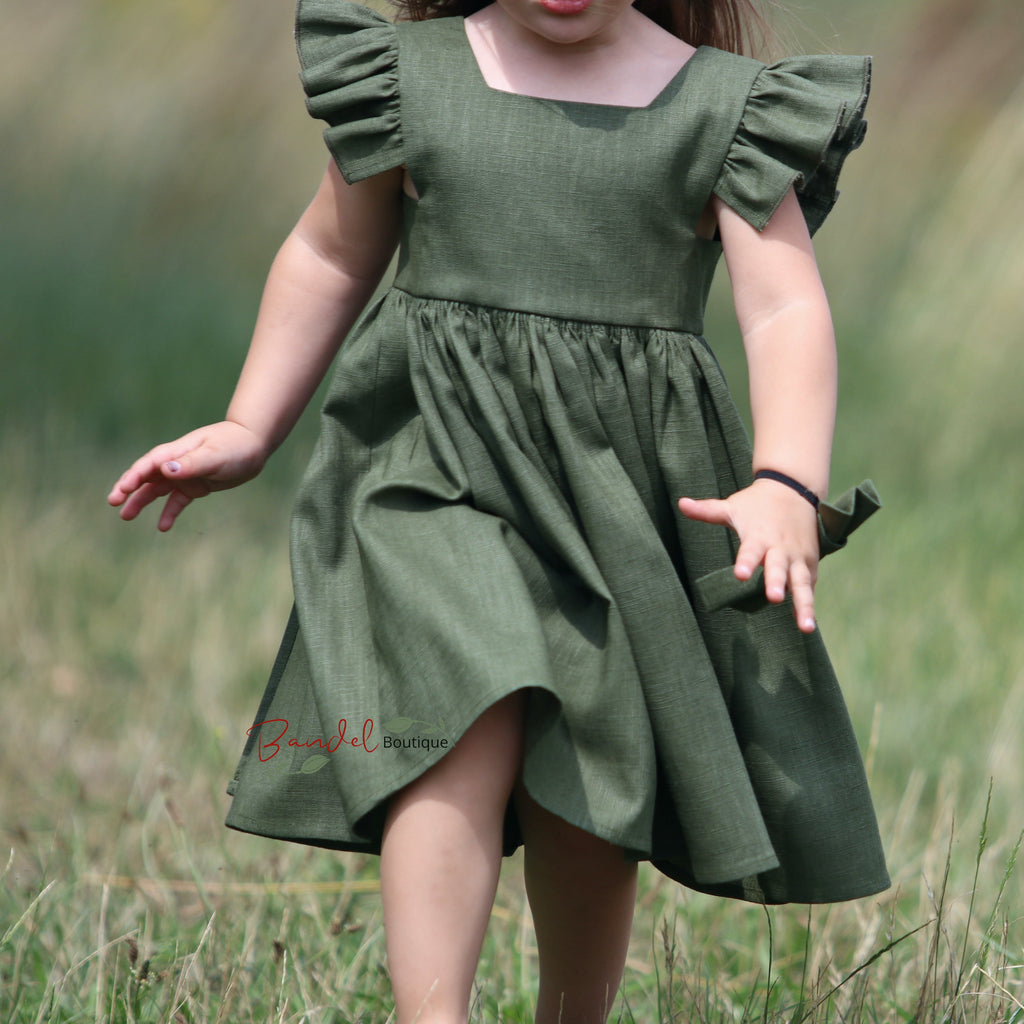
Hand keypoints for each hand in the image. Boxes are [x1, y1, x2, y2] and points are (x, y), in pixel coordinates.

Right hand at [107, 421, 267, 530]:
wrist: (253, 446)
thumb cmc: (235, 446)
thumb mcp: (215, 456)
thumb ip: (191, 463)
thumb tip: (166, 469)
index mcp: (177, 452)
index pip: (149, 464)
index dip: (134, 476)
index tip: (122, 490)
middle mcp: (176, 463)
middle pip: (146, 477)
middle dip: (128, 488)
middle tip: (113, 502)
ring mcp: (185, 475)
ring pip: (157, 490)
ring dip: (142, 501)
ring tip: (126, 516)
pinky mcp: (196, 486)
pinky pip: (178, 501)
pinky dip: (169, 513)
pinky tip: (162, 527)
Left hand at [678, 478, 820, 632]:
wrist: (794, 489)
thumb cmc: (756, 503)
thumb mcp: (732, 506)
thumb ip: (707, 510)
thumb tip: (681, 503)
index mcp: (759, 536)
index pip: (750, 551)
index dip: (746, 562)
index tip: (740, 575)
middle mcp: (780, 548)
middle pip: (778, 568)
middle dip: (776, 582)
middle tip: (773, 598)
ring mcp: (798, 557)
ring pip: (801, 583)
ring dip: (804, 604)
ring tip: (806, 628)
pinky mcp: (810, 564)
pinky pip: (808, 585)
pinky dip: (808, 603)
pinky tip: (807, 625)